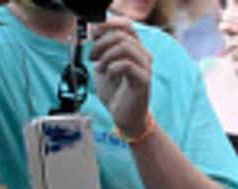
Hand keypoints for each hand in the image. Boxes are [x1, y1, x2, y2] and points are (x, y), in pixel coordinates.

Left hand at [87, 18, 151, 138]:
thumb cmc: (115, 91)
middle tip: (92, 57)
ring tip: (100, 68)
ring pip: (125, 47)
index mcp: (134, 50)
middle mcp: (143, 56)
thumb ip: (101, 48)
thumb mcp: (103, 64)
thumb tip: (95, 32)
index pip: (126, 25)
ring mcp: (145, 68)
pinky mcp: (143, 81)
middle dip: (101, 44)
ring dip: (106, 56)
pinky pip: (126, 65)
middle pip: (122, 35)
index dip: (109, 24)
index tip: (93, 33)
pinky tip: (108, 75)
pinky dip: (111, 68)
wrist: (124, 116)